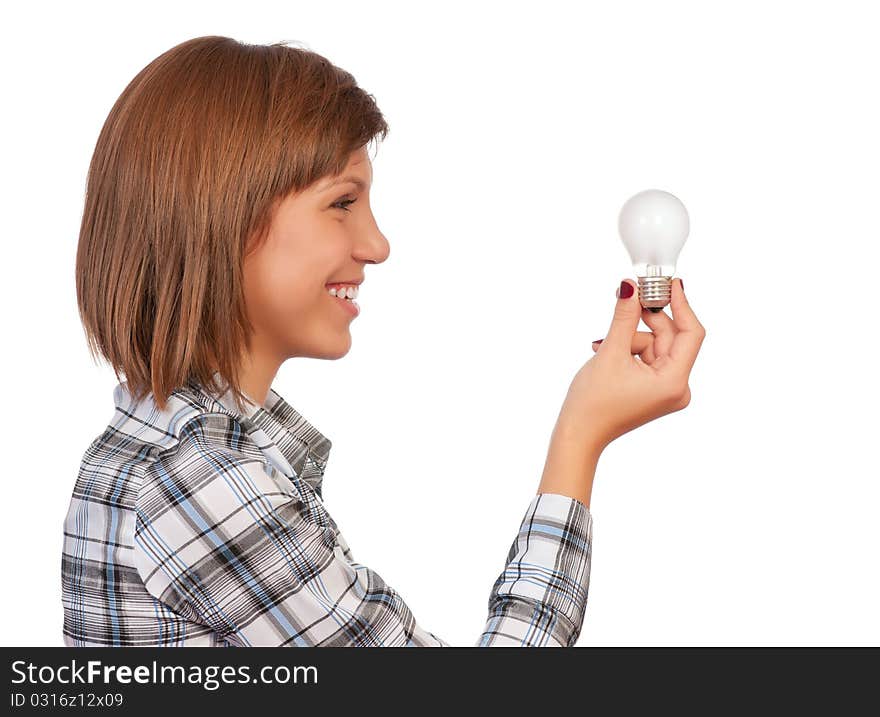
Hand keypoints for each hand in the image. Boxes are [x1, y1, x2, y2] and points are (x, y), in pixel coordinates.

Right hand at [555, 277, 705, 452]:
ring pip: (655, 346)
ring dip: (630, 338)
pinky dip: (629, 350)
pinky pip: (648, 358)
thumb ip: (625, 316)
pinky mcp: (654, 390)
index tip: (669, 283)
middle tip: (628, 299)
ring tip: (603, 346)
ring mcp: (666, 390)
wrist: (578, 435)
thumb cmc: (593, 403)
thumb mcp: (610, 352)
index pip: (690, 333)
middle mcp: (676, 388)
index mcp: (674, 382)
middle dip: (644, 321)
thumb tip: (631, 287)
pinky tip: (606, 354)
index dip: (681, 305)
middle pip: (670, 338)